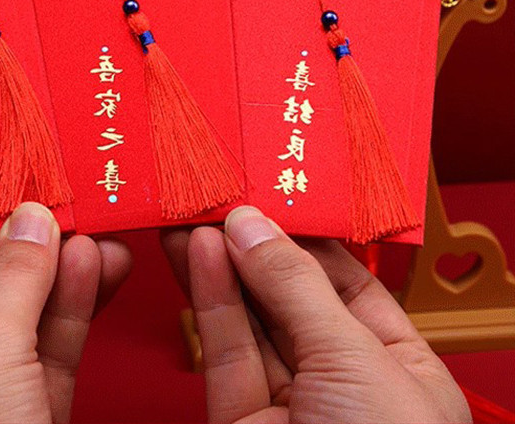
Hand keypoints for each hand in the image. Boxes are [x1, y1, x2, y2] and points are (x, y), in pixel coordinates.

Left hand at [0, 202, 130, 423]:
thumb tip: (32, 217)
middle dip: (41, 257)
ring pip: (28, 323)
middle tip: (79, 220)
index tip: (38, 205)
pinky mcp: (25, 421)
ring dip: (67, 281)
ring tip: (101, 243)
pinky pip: (50, 356)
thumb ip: (13, 280)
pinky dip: (75, 316)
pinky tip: (97, 278)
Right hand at [162, 207, 470, 423]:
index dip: (306, 233)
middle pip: (291, 295)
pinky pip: (225, 353)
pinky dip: (209, 301)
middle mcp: (343, 382)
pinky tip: (199, 258)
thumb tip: (251, 226)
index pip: (348, 279)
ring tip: (196, 217)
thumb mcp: (355, 361)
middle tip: (220, 197)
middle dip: (254, 244)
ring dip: (221, 265)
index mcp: (398, 366)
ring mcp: (290, 405)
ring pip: (249, 320)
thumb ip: (297, 288)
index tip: (269, 192)